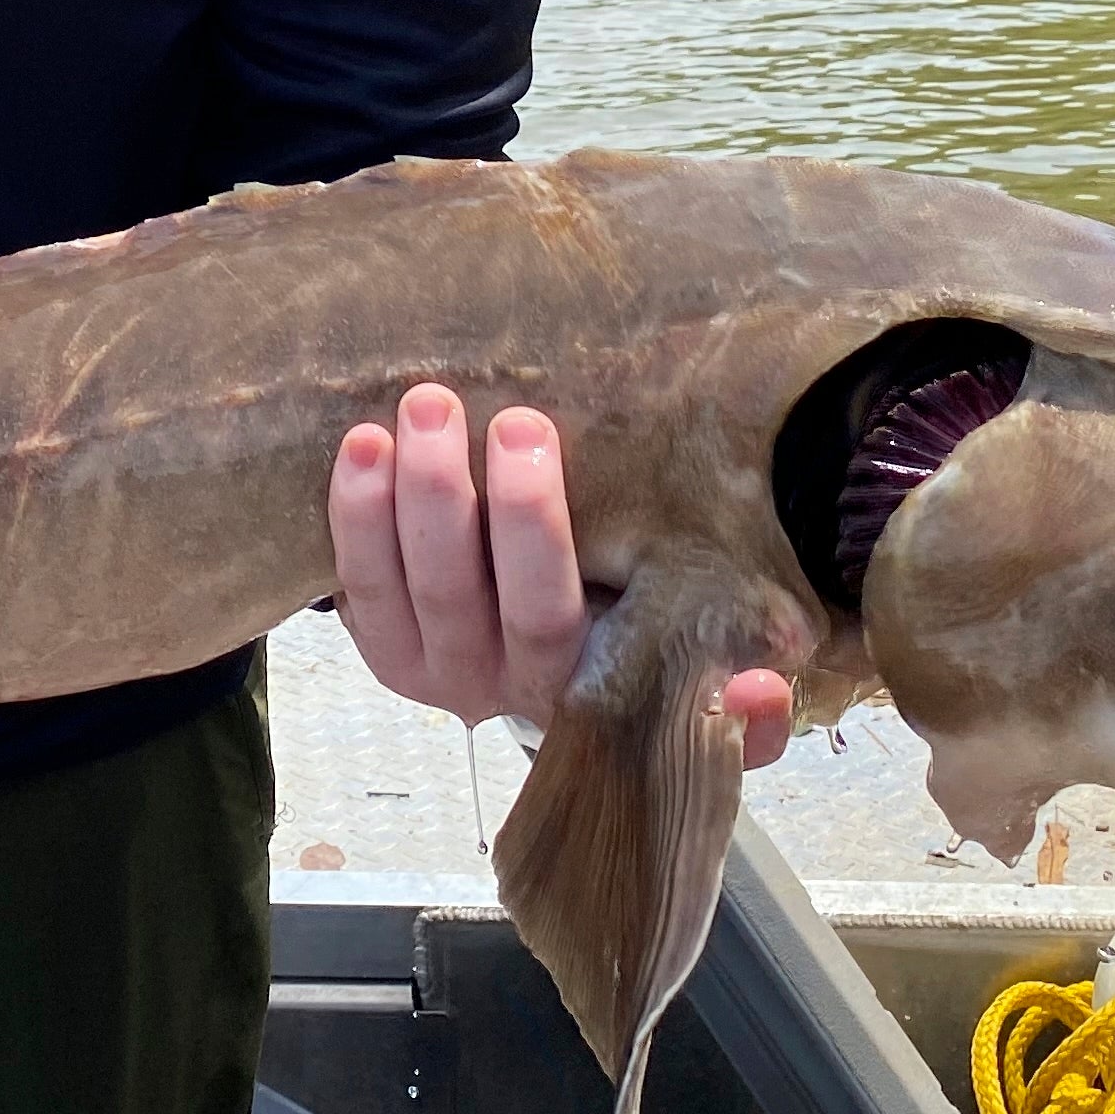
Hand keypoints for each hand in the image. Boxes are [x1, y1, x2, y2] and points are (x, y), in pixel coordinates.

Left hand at [329, 385, 797, 761]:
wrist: (537, 659)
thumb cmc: (628, 632)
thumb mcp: (693, 667)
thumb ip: (740, 704)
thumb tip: (759, 688)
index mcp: (593, 688)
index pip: (596, 640)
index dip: (599, 586)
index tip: (604, 519)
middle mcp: (510, 689)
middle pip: (512, 609)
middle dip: (517, 515)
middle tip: (521, 422)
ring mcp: (437, 671)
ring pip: (423, 592)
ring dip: (420, 500)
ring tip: (428, 408)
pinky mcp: (384, 648)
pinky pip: (361, 588)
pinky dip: (355, 517)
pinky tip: (362, 447)